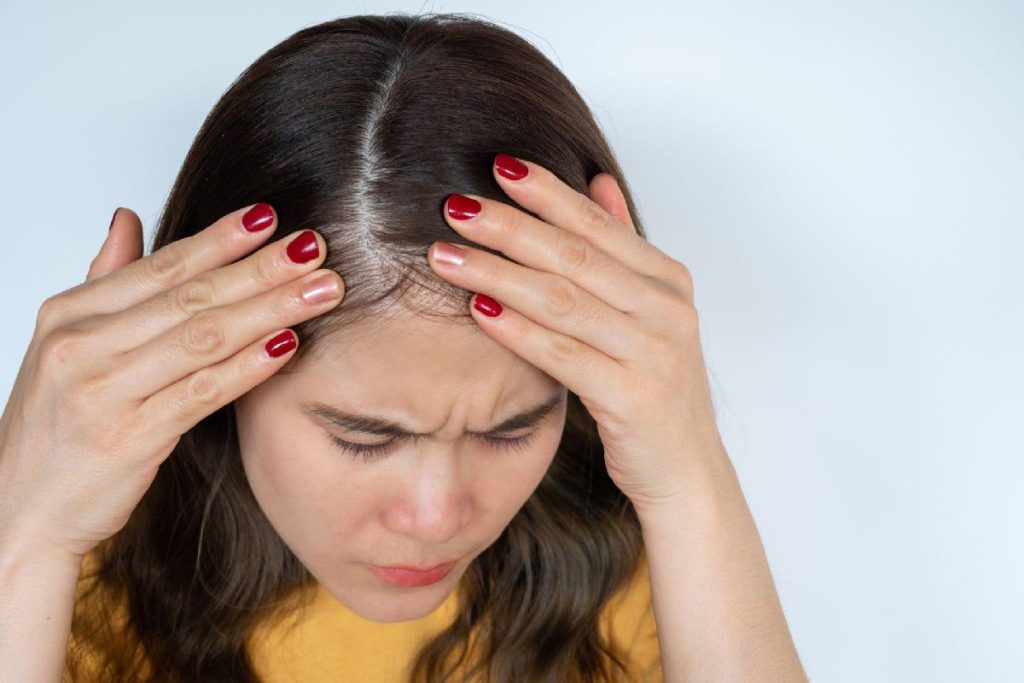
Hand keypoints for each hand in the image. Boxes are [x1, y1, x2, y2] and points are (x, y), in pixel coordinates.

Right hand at [0, 205, 344, 560]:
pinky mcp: (128, 439)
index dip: (220, 239)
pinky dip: (248, 367)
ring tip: (320, 290)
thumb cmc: (55, 429)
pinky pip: (202, 393)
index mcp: (68, 315)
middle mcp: (80, 347)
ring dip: (270, 309)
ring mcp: (103, 393)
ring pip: (203, 338)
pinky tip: (288, 345)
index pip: (159, 266)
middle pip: (190, 296)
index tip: (271, 217)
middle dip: (260, 268)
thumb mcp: (66, 344)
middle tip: (313, 247)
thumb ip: (105, 280)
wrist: (23, 512)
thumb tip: (127, 218)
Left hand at [426, 154, 721, 513]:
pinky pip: (564, 356)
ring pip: (563, 301)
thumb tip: (597, 182)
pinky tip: (478, 309)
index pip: (597, 224)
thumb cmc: (653, 386)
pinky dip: (518, 330)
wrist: (685, 469)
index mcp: (667, 280)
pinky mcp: (634, 397)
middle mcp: (666, 309)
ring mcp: (654, 353)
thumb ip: (622, 247)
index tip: (499, 167)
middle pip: (575, 255)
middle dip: (509, 227)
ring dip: (498, 273)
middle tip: (455, 207)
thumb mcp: (647, 311)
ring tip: (447, 256)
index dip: (547, 193)